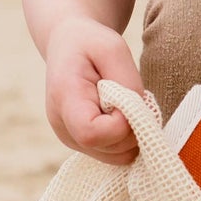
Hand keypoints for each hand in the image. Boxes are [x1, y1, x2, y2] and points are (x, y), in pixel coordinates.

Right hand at [44, 18, 148, 164]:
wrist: (68, 45)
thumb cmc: (91, 43)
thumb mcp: (113, 48)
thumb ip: (127, 82)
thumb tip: (138, 116)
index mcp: (64, 98)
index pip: (91, 133)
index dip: (120, 123)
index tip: (128, 99)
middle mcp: (62, 125)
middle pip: (108, 148)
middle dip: (132, 127)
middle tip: (132, 97)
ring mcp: (71, 138)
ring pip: (116, 156)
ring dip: (132, 134)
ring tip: (125, 103)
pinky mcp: (82, 144)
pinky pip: (116, 154)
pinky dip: (127, 138)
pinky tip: (122, 114)